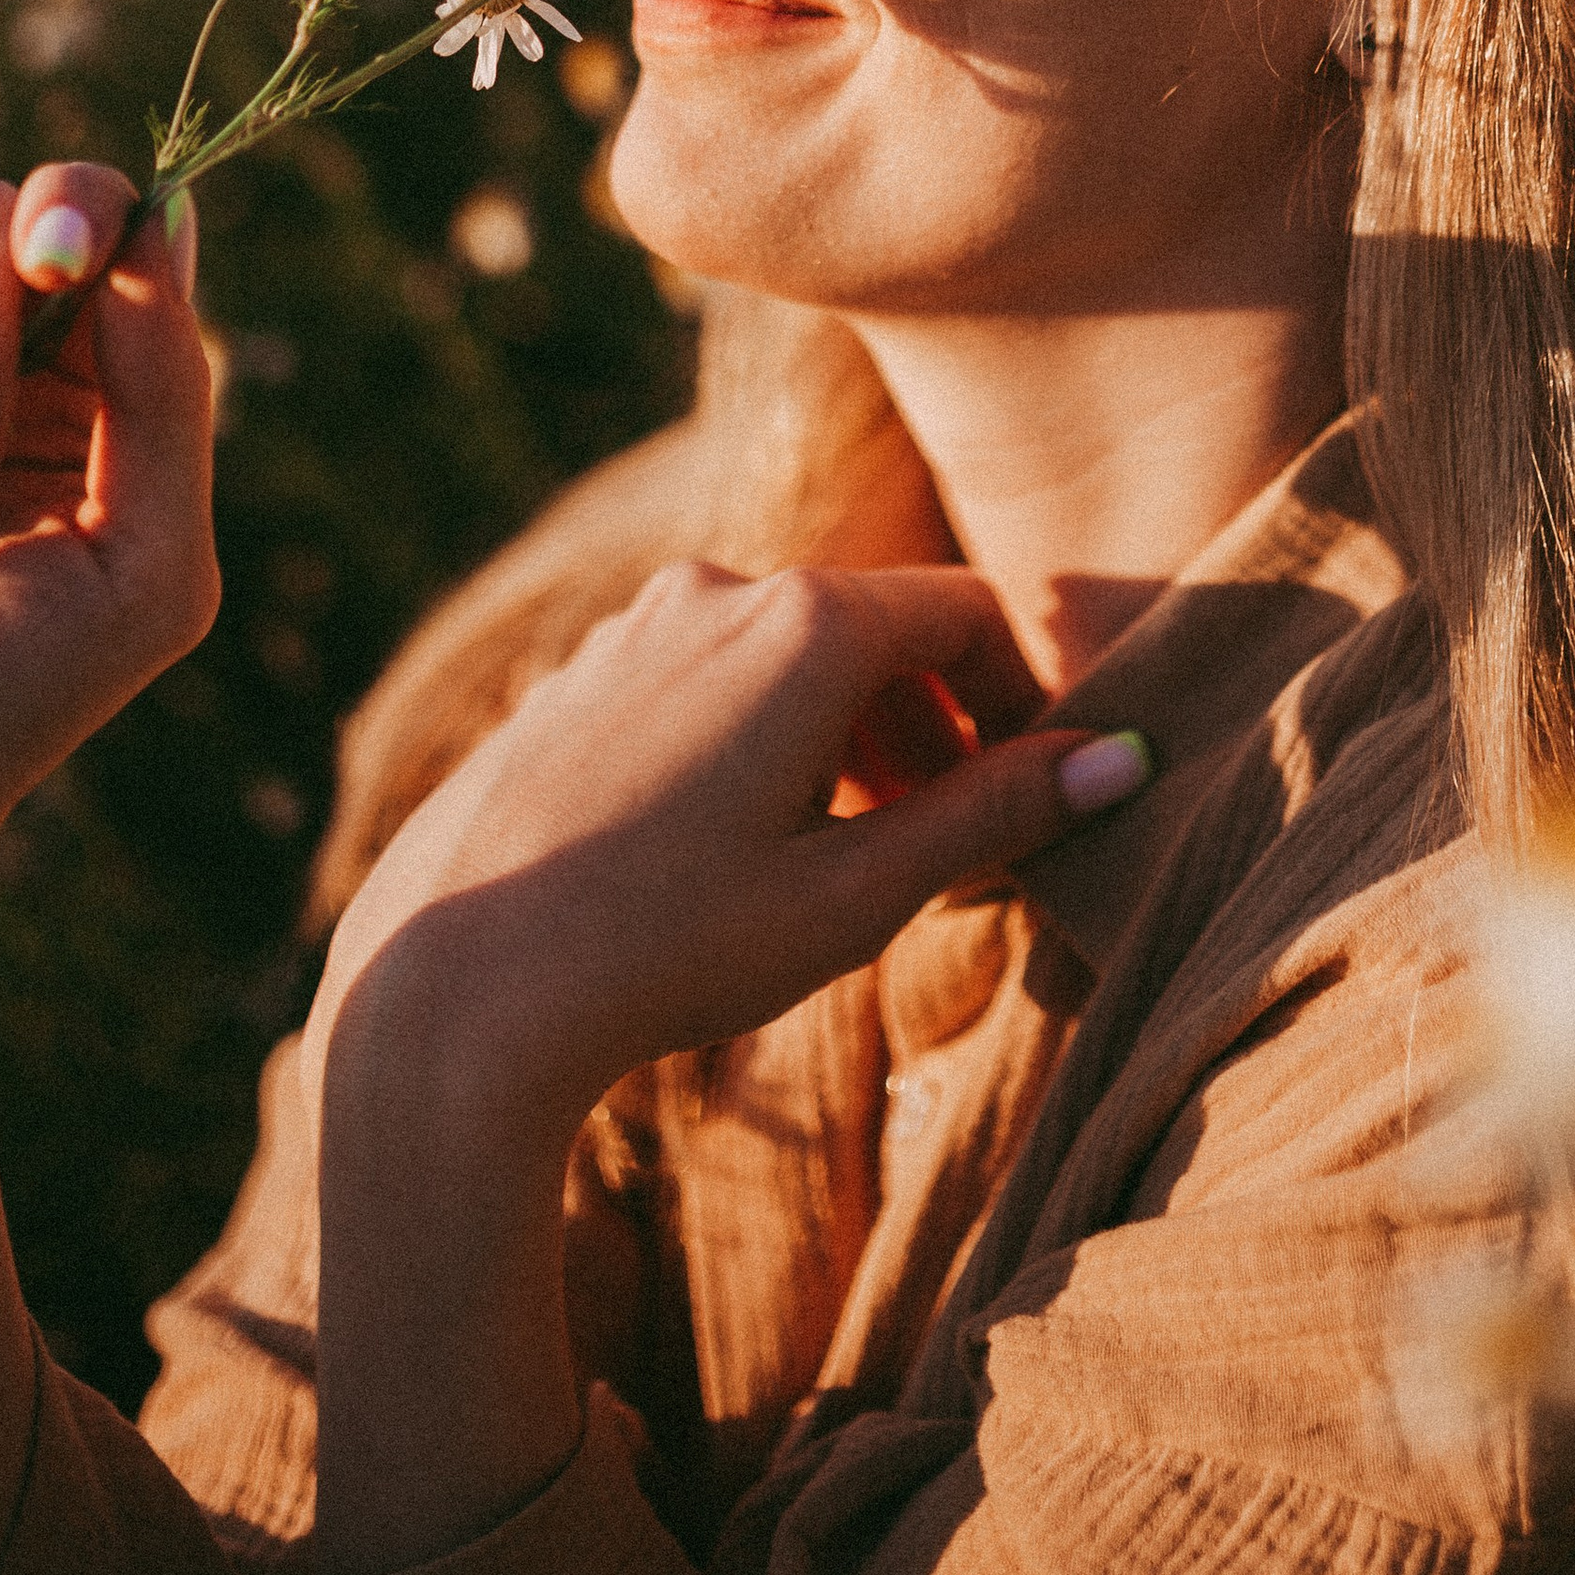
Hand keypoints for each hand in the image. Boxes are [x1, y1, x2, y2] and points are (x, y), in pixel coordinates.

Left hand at [306, 556, 1148, 1574]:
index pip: (968, 613)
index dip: (1025, 699)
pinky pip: (707, 678)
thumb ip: (994, 814)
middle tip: (961, 846)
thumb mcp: (858, 893)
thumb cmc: (668, 945)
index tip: (1041, 794)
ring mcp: (635, 627)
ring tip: (859, 858)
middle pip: (879, 630)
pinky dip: (764, 739)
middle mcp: (720, 591)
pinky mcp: (576, 675)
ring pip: (788, 656)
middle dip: (938, 727)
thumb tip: (1123, 760)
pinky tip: (744, 852)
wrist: (452, 983)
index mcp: (808, 623)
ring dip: (850, 737)